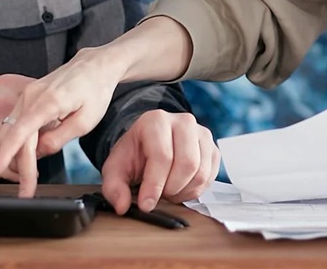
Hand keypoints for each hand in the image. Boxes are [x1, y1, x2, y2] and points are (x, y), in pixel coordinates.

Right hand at [0, 48, 124, 196]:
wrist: (95, 67)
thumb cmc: (95, 92)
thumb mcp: (86, 121)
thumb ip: (59, 138)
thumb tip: (38, 153)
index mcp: (48, 101)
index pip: (20, 132)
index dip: (4, 155)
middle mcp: (31, 95)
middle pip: (16, 137)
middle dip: (20, 166)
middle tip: (27, 189)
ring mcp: (26, 94)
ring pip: (13, 131)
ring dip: (19, 154)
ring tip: (33, 171)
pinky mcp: (26, 97)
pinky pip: (17, 123)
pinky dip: (22, 141)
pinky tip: (34, 151)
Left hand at [100, 110, 219, 213]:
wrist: (150, 145)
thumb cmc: (134, 155)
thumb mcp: (116, 168)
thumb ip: (114, 187)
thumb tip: (122, 206)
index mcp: (156, 120)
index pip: (162, 156)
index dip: (155, 185)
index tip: (146, 205)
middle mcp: (183, 122)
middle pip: (187, 164)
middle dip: (171, 189)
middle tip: (159, 195)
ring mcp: (202, 134)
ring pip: (201, 173)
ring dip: (184, 191)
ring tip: (168, 192)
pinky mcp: (213, 148)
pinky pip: (210, 177)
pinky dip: (195, 190)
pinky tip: (181, 188)